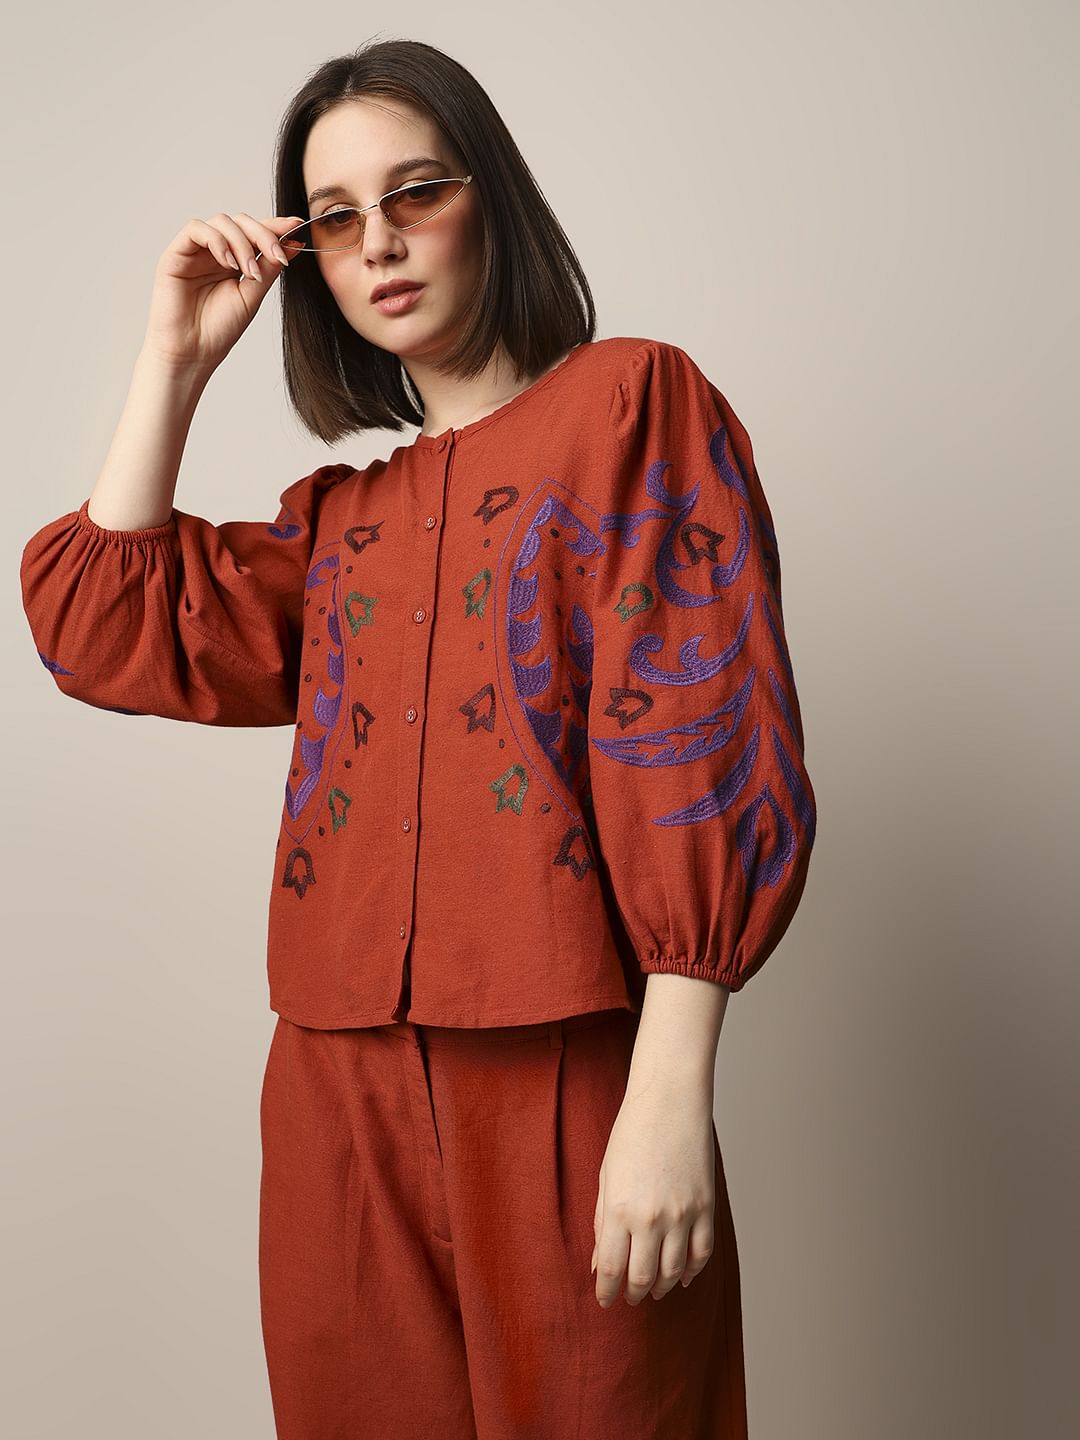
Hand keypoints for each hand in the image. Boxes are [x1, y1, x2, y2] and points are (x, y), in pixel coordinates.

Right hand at [142, 210, 306, 376]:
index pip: (254, 233)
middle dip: (263, 235)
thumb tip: (293, 244)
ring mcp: (195, 251)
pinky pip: (196, 229)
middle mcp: (215, 252)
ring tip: (250, 272)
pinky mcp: (176, 254)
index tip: (297, 227)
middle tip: (277, 256)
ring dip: (242, 243)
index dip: (275, 226)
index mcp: (234, 261)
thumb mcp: (252, 295)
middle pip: (240, 222)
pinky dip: (217, 241)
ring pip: (222, 222)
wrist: (193, 353)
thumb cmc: (219, 329)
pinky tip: (229, 264)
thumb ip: (268, 268)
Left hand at [590, 1077, 715, 1306]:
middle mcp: (652, 1218)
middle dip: (633, 1294)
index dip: (607, 1291)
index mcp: (620, 1209)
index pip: (612, 1268)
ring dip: (661, 1286)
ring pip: (673, 1271)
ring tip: (652, 1289)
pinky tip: (681, 1275)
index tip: (605, 1300)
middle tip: (629, 1298)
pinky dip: (692, 1271)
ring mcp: (683, 1214)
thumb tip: (600, 1264)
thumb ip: (603, 1222)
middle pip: (642, 1277)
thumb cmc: (632, 1133)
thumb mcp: (606, 1177)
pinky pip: (702, 1253)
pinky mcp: (706, 1207)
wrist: (671, 1101)